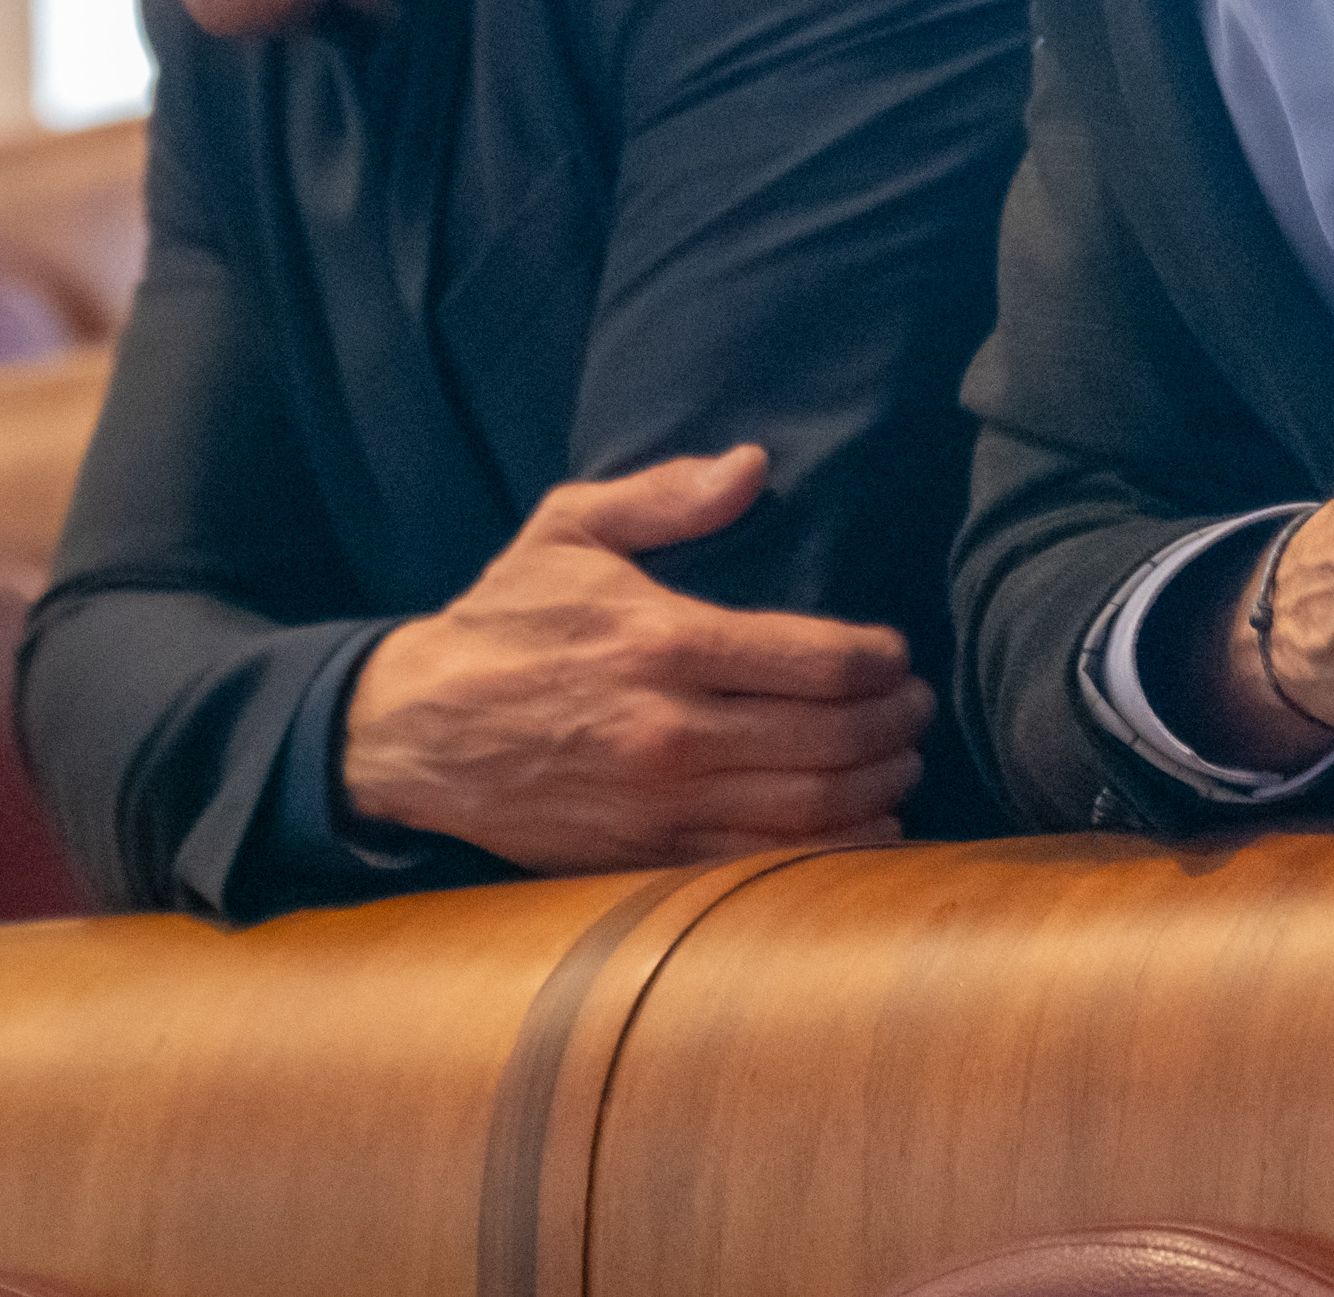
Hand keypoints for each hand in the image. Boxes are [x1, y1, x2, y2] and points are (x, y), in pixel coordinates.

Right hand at [341, 444, 932, 872]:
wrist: (416, 730)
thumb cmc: (502, 623)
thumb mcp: (569, 529)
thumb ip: (666, 495)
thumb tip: (752, 465)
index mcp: (664, 643)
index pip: (816, 660)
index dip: (879, 660)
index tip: (897, 654)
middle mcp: (671, 730)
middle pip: (829, 739)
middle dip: (893, 724)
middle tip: (918, 709)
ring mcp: (659, 805)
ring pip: (808, 811)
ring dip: (876, 788)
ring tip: (901, 763)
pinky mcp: (643, 858)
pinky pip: (762, 868)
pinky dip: (830, 853)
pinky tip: (863, 828)